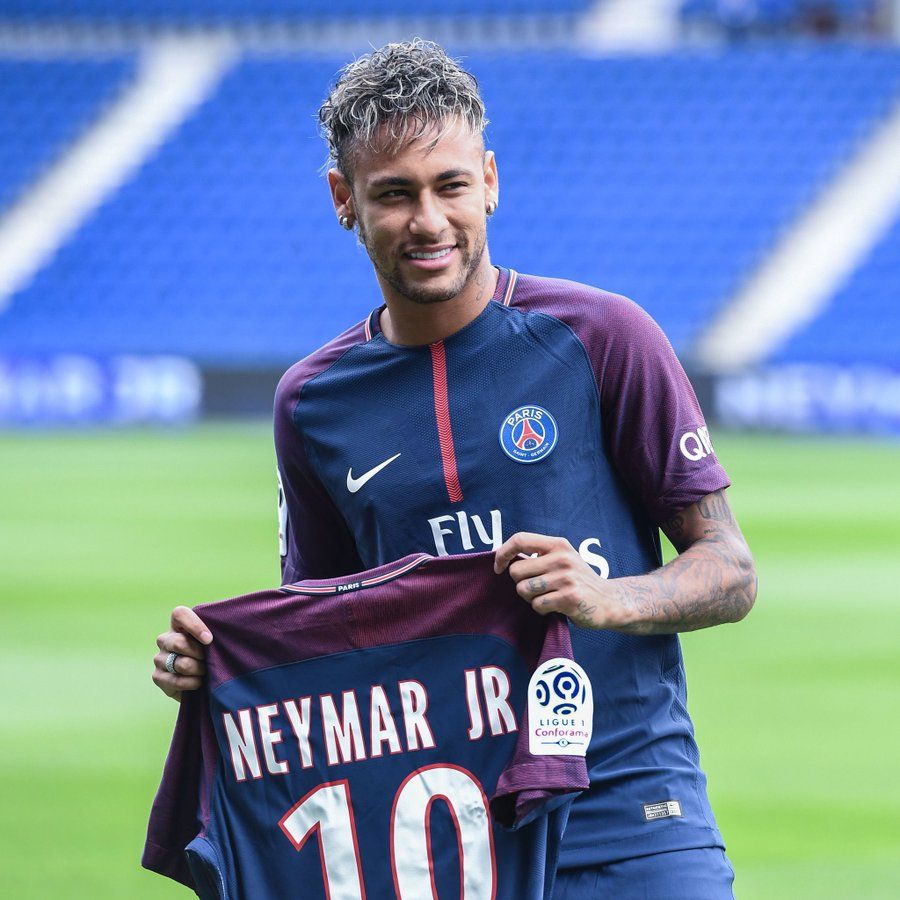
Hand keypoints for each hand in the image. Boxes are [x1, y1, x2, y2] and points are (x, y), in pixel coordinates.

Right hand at [152, 606, 211, 701]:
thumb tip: (228, 624)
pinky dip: (193, 683)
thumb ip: (218, 630)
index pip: (179, 614)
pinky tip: (199, 682)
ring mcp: (159, 658)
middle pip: (179, 643)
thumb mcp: (217, 640)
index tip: (209, 639)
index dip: (194, 626)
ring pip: (181, 664)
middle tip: (209, 660)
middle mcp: (165, 639)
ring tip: (205, 671)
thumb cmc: (213, 654)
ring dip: (199, 670)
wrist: (204, 681)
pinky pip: (177, 681)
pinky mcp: (157, 677)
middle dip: (200, 654)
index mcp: (178, 625)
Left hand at [494, 532, 623, 629]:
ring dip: (531, 598)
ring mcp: (566, 578)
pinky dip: (542, 610)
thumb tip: (502, 558)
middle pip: (516, 571)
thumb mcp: (564, 558)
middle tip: (538, 588)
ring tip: (548, 597)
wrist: (610, 601)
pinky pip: (537, 605)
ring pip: (523, 590)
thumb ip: (539, 556)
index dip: (502, 553)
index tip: (498, 567)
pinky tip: (557, 606)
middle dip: (521, 584)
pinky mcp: (569, 598)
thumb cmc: (579, 580)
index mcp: (558, 544)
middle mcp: (562, 558)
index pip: (520, 539)